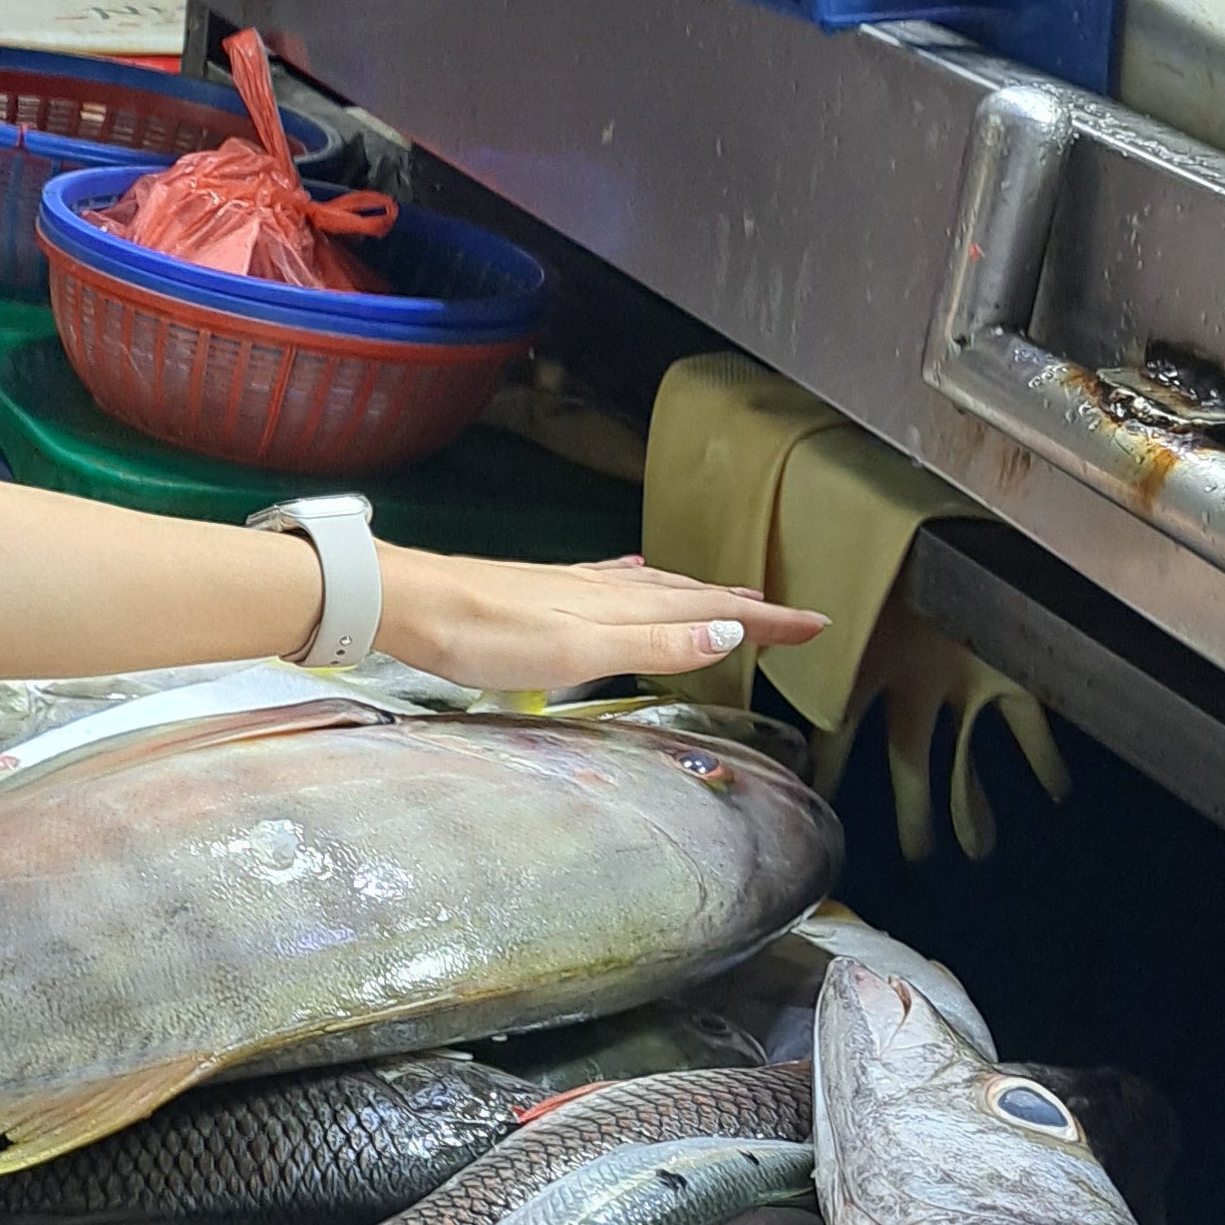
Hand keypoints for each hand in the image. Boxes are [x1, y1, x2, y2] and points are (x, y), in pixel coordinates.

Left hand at [372, 549, 821, 695]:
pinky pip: (611, 581)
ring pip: (654, 586)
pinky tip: (631, 574)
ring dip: (700, 593)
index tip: (816, 624)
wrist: (409, 602)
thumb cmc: (484, 633)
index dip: (766, 621)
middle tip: (791, 615)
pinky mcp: (540, 589)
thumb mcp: (578, 650)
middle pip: (691, 594)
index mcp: (621, 605)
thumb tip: (730, 631)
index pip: (711, 611)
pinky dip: (640, 580)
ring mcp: (571, 586)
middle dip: (746, 606)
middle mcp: (603, 588)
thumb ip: (652, 642)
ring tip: (732, 596)